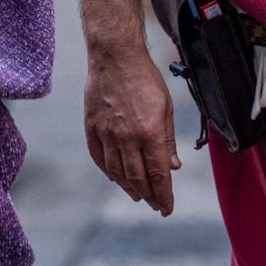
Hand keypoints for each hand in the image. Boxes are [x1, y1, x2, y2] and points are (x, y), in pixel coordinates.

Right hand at [86, 46, 181, 214]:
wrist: (114, 57)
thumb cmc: (145, 79)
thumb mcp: (166, 108)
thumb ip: (168, 140)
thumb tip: (173, 167)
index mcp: (150, 133)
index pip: (158, 174)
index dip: (164, 195)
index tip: (166, 208)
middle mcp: (127, 137)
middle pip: (137, 178)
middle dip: (149, 196)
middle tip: (155, 205)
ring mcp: (107, 133)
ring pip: (117, 172)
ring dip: (129, 187)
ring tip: (138, 195)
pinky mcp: (92, 127)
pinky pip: (99, 157)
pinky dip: (108, 171)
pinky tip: (115, 177)